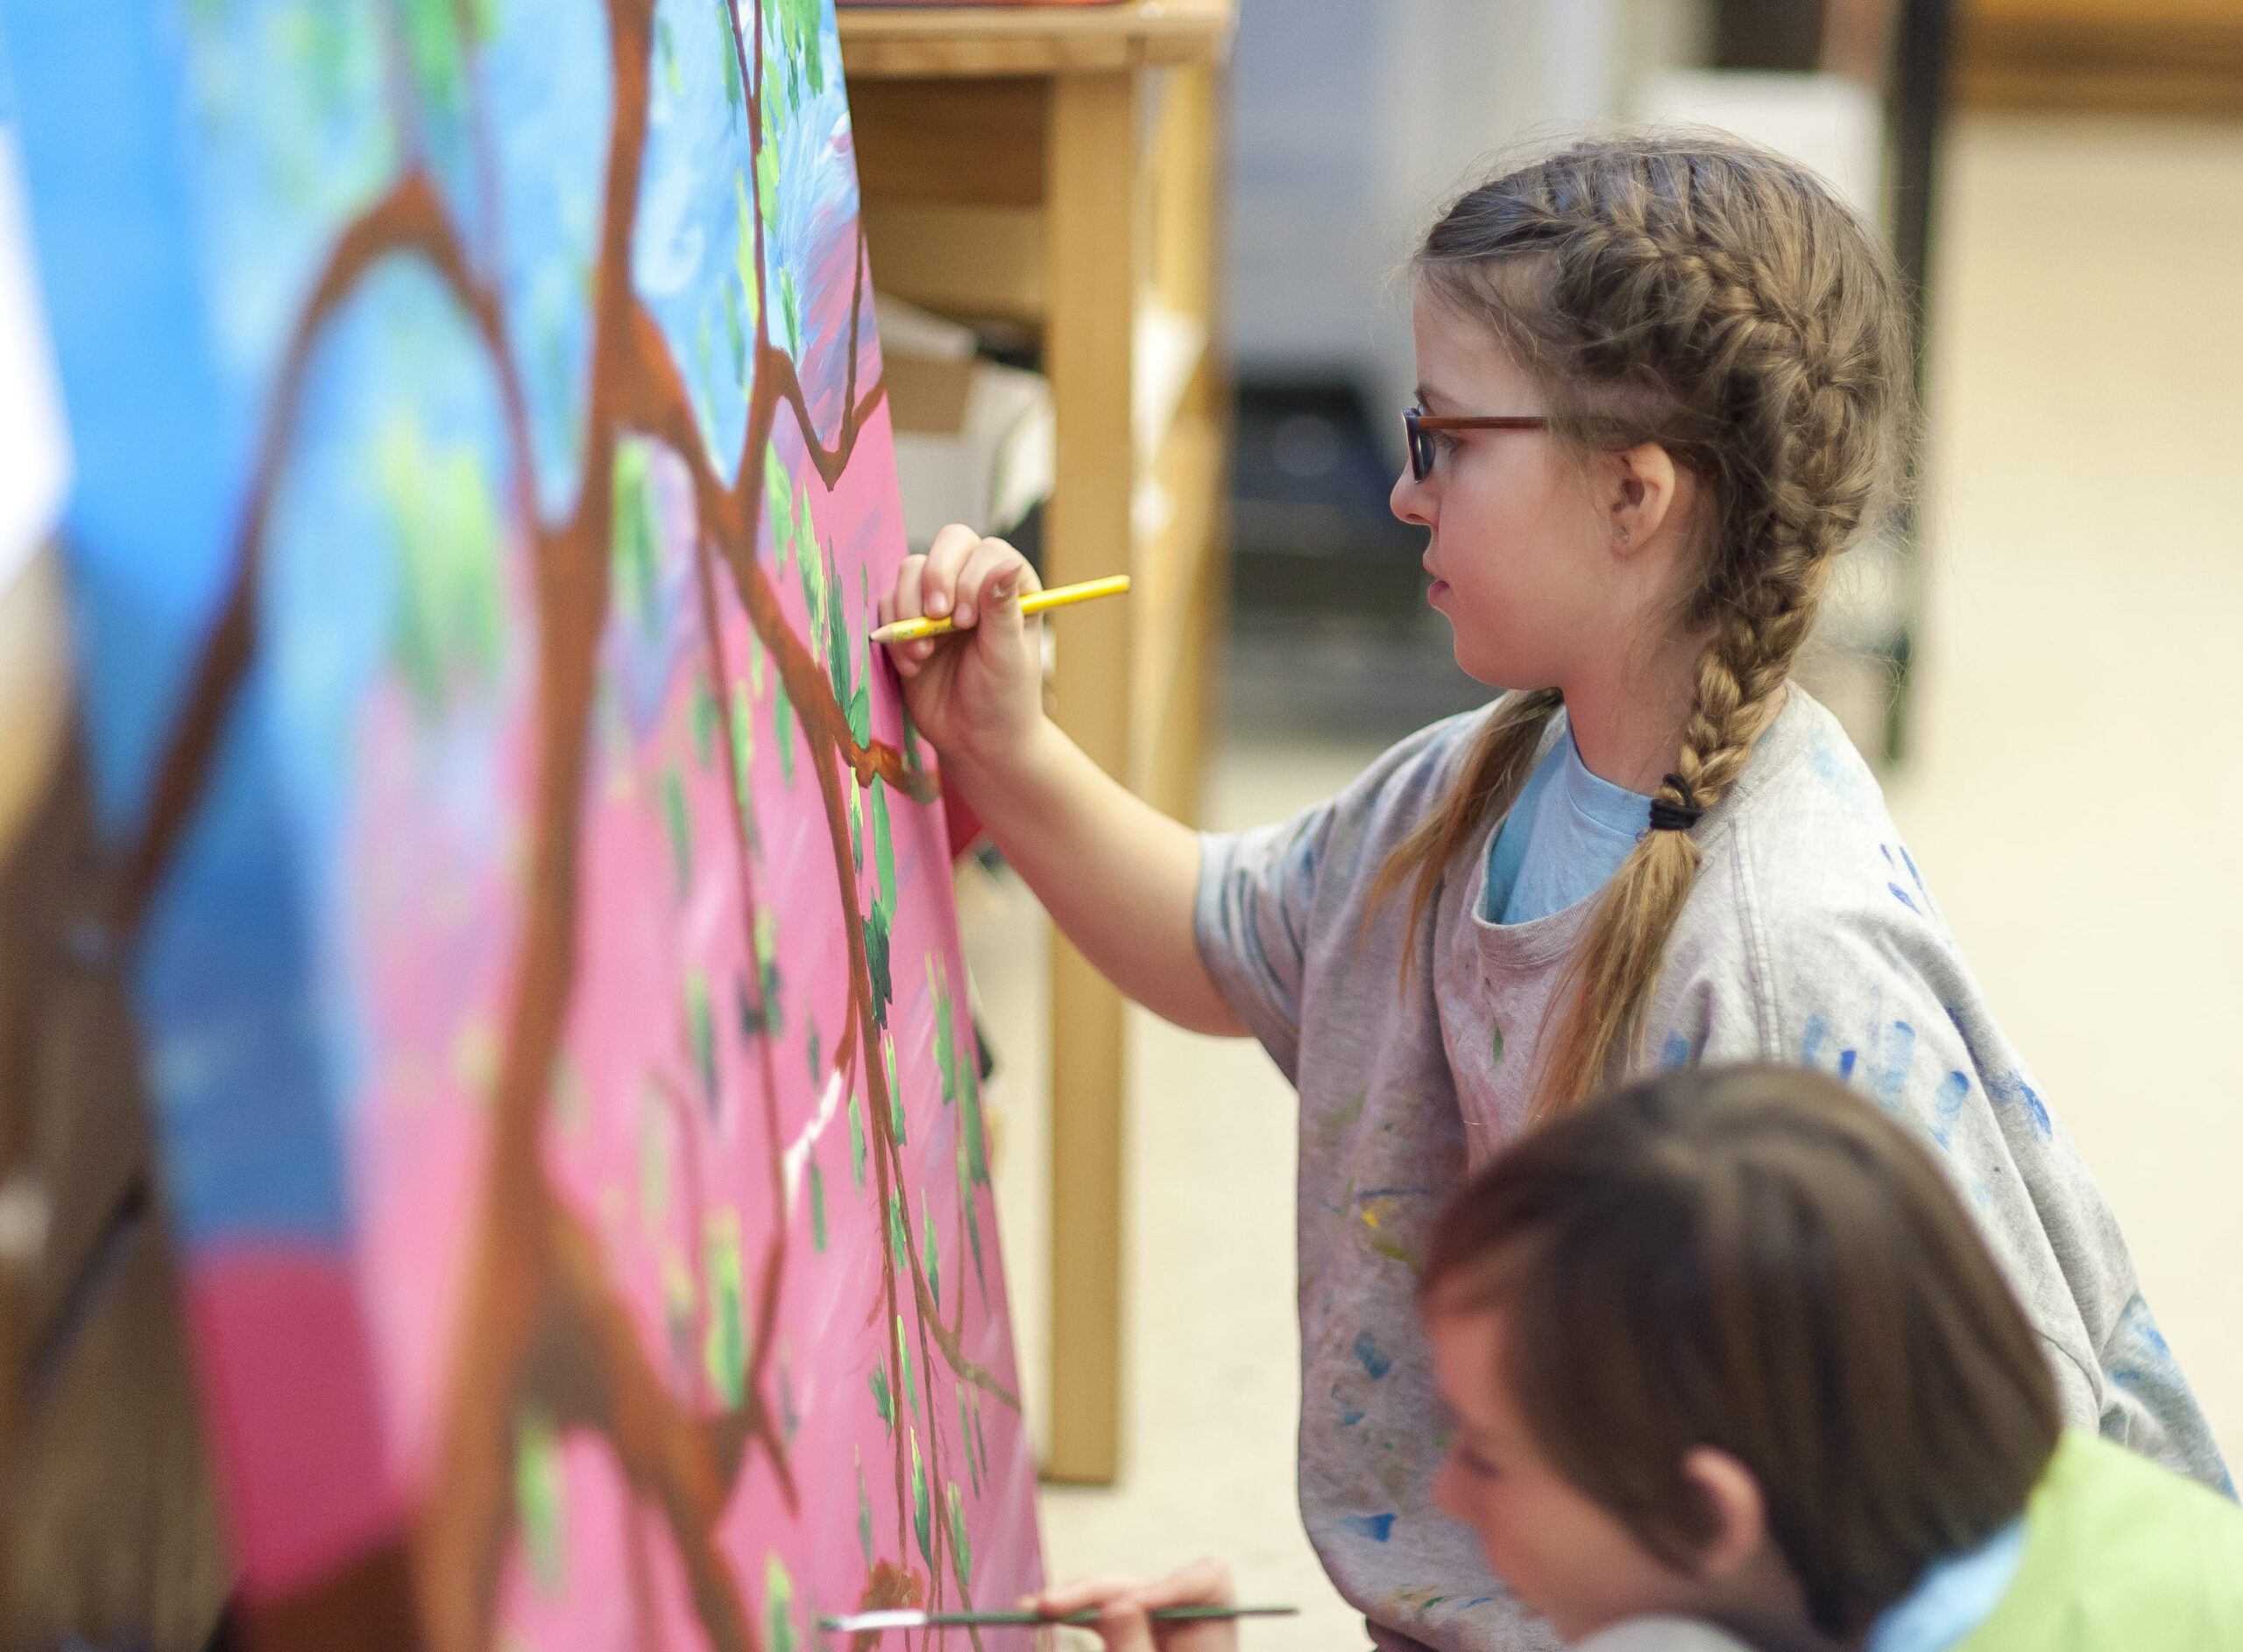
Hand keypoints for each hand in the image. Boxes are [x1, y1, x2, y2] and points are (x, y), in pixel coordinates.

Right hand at [880, 524, 1044, 772]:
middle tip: (935, 617)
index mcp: (1011, 587)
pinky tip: (913, 666)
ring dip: (909, 609)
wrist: (975, 740)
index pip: (986, 552)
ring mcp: (939, 600)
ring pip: (910, 569)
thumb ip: (1001, 608)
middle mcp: (974, 584)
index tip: (965, 622)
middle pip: (948, 544)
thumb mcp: (1006, 655)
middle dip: (935, 576)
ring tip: (924, 654)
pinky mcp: (908, 621)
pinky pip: (887, 604)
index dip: (970, 578)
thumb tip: (1007, 563)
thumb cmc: (1004, 699)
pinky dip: (893, 633)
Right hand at [1025, 1559, 1237, 1651]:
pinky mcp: (1129, 1633)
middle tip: (1050, 1606)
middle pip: (1145, 1587)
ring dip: (1076, 1600)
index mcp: (1213, 1634)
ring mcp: (1155, 1626)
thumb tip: (1118, 1604)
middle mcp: (1185, 1622)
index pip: (1208, 1580)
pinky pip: (1102, 1615)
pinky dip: (1075, 1614)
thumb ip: (1135, 1650)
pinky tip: (1036, 1612)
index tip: (1136, 1605)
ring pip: (1116, 1597)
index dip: (1174, 1585)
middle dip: (1097, 1592)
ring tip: (1033, 1608)